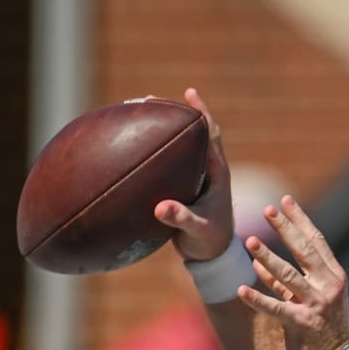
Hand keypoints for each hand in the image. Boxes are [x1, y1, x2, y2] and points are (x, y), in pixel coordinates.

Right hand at [153, 88, 237, 263]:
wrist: (211, 256)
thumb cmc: (209, 242)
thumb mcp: (196, 230)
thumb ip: (181, 218)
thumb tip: (160, 207)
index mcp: (217, 173)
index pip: (211, 135)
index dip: (201, 113)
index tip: (189, 93)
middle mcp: (208, 169)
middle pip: (194, 132)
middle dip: (174, 113)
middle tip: (150, 98)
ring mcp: (195, 176)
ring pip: (180, 145)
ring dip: (162, 129)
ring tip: (138, 114)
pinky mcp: (183, 186)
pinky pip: (168, 163)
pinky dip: (152, 152)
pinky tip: (131, 149)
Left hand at [238, 196, 348, 349]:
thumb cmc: (324, 330)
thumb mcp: (313, 300)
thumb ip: (290, 283)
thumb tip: (260, 264)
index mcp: (334, 277)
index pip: (317, 241)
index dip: (300, 220)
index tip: (285, 200)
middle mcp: (328, 287)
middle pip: (304, 251)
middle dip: (285, 229)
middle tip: (268, 209)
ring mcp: (316, 305)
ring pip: (288, 276)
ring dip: (268, 258)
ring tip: (250, 241)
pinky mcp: (303, 324)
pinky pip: (276, 308)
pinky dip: (258, 298)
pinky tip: (241, 290)